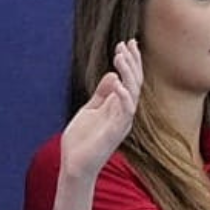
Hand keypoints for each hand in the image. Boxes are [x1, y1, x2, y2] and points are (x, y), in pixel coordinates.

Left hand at [61, 40, 142, 179]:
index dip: (131, 62)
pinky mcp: (116, 132)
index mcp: (119, 107)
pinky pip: (125, 111)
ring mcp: (122, 122)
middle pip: (135, 83)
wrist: (74, 165)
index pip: (130, 80)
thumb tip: (112, 74)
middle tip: (126, 44)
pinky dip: (123, 95)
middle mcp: (125, 113)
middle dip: (132, 62)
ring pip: (132, 93)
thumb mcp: (90, 110)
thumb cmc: (81, 141)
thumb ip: (102, 94)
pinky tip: (117, 81)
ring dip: (128, 73)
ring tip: (119, 56)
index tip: (127, 43)